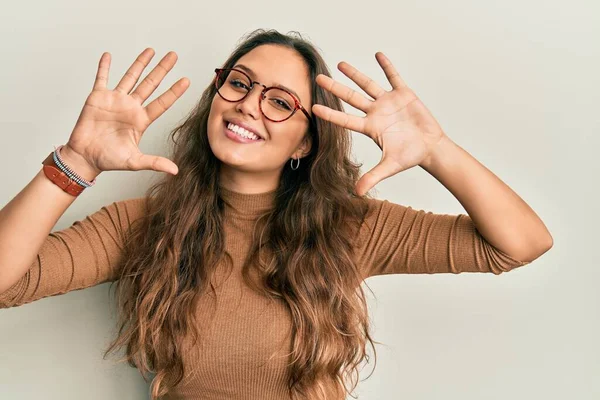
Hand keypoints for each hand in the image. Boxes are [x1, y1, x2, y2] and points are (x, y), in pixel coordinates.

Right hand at [64, 48, 189, 176]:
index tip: (186, 80)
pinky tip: (108, 55)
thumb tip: (175, 171)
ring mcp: (115, 101)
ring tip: (151, 51)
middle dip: (162, 69)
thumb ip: (154, 163)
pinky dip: (104, 67)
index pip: (162, 102)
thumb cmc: (109, 160)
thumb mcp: (135, 162)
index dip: (174, 91)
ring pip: (130, 77)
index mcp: (141, 120)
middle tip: (173, 56)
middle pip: (150, 84)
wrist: (85, 157)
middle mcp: (131, 107)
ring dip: (140, 63)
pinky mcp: (97, 98)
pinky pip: (102, 78)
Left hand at [312, 52, 447, 195]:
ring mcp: (388, 102)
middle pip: (351, 98)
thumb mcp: (389, 166)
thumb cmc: (410, 156)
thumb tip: (357, 192)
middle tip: (318, 78)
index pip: (345, 119)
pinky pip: (393, 77)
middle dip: (335, 88)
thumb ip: (373, 177)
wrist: (430, 147)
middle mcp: (375, 112)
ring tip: (340, 64)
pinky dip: (387, 66)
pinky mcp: (403, 94)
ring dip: (355, 74)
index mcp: (370, 127)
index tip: (314, 107)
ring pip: (367, 85)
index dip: (330, 114)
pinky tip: (378, 54)